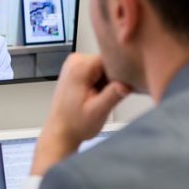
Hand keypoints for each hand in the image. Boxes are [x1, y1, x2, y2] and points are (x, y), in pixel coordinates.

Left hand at [31, 53, 129, 174]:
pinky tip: (98, 94)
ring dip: (108, 81)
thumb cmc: (75, 124)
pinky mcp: (78, 69)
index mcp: (79, 67)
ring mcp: (76, 63)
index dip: (121, 71)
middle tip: (108, 96)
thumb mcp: (98, 112)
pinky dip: (103, 82)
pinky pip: (98, 70)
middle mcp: (76, 60)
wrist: (61, 131)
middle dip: (114, 78)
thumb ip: (112, 95)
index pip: (111, 57)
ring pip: (105, 65)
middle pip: (108, 60)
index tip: (124, 85)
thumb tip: (127, 84)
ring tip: (101, 97)